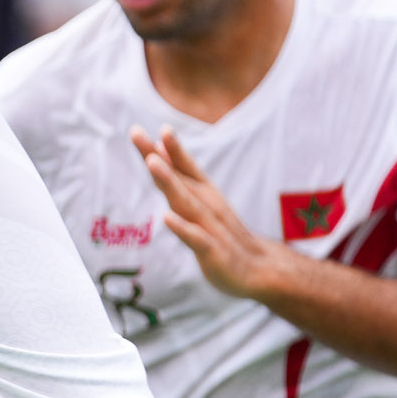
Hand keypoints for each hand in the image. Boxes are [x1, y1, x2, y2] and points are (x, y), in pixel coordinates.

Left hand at [132, 126, 287, 301]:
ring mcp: (211, 227)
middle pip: (178, 178)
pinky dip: (182, 228)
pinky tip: (167, 218)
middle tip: (136, 133)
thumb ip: (179, 177)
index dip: (168, 146)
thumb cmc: (224, 233)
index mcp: (204, 193)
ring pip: (187, 202)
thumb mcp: (202, 202)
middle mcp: (207, 205)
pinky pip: (196, 238)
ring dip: (169, 182)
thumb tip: (157, 150)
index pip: (183, 166)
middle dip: (157, 156)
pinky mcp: (213, 251)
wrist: (260, 269)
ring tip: (151, 163)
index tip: (150, 127)